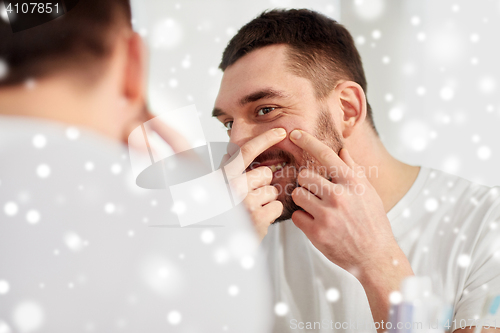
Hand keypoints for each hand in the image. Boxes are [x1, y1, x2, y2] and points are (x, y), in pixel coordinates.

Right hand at [222, 128, 286, 239]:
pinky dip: (270, 214)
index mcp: (220, 177)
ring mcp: (244, 203)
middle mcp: (231, 187)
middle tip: (247, 198)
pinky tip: (257, 220)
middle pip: (264, 173)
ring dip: (266, 200)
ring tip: (250, 211)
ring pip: (272, 190)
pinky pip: (277, 206)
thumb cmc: (215, 218)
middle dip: (261, 184)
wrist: (215, 250)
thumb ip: (225, 172)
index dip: (264, 139)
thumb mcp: (212, 189)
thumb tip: (236, 154)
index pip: (245, 151)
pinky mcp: (257, 218)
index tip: (280, 132)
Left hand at [289, 129, 398, 270]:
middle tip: (316, 193)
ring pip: (297, 194)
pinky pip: (297, 216)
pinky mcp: (317, 233)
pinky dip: (303, 219)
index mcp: (353, 183)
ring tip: (316, 208)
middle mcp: (339, 196)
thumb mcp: (369, 193)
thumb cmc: (373, 222)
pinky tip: (316, 223)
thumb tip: (342, 151)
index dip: (307, 141)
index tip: (294, 134)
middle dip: (306, 183)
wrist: (375, 256)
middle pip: (304, 176)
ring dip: (303, 200)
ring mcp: (327, 215)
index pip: (326, 155)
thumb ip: (353, 171)